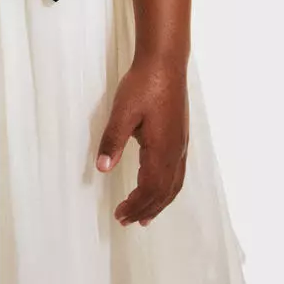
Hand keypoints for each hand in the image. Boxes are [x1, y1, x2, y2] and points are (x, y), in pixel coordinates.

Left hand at [95, 57, 188, 226]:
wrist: (166, 62)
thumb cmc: (144, 84)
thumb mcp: (122, 112)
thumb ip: (112, 140)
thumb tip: (102, 168)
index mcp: (162, 149)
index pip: (150, 188)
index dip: (135, 205)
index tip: (120, 215)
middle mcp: (176, 151)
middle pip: (164, 192)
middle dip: (146, 209)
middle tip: (127, 221)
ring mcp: (181, 144)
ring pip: (174, 184)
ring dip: (159, 202)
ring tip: (145, 215)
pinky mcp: (180, 136)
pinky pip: (177, 173)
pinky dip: (168, 188)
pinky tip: (160, 186)